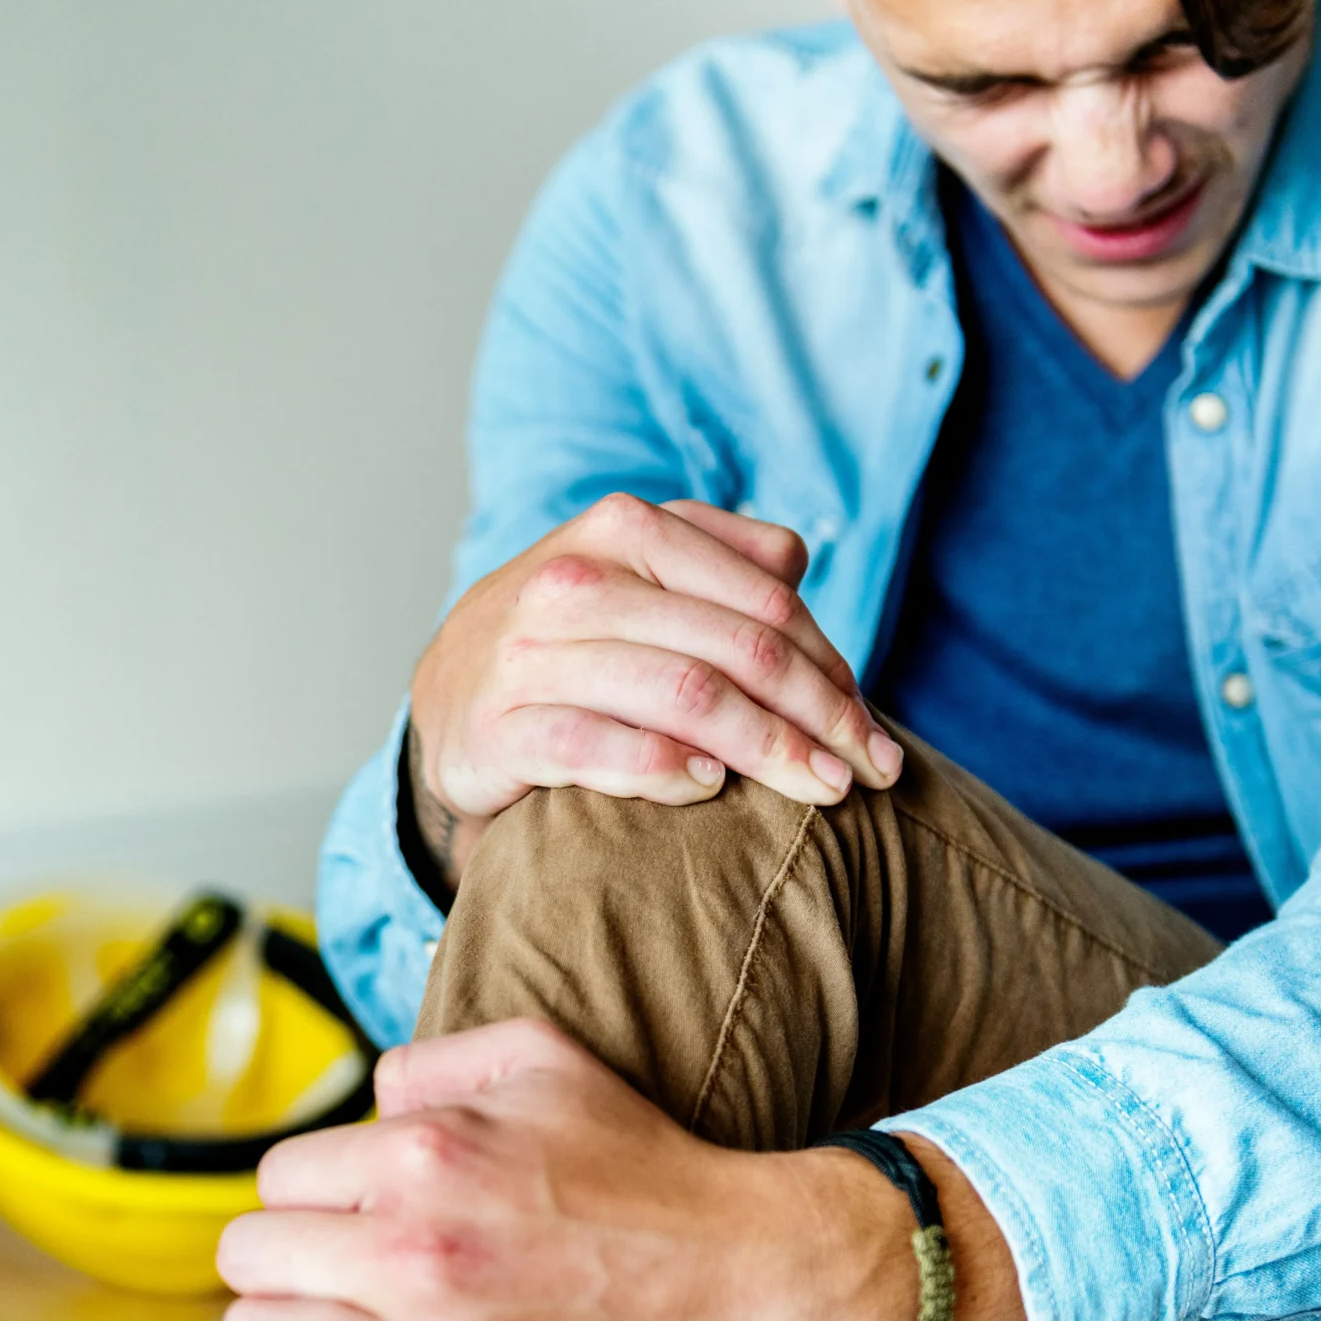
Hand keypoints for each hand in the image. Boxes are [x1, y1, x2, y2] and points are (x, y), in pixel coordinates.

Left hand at [212, 1020, 930, 1320]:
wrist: (747, 1272)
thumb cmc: (642, 1156)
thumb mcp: (539, 1056)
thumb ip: (426, 1060)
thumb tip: (360, 1109)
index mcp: (421, 1156)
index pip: (277, 1176)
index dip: (312, 1189)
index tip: (355, 1205)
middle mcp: (414, 1255)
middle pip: (248, 1260)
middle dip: (284, 1257)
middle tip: (336, 1267)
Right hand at [406, 495, 901, 885]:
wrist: (448, 694)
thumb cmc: (572, 640)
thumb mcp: (637, 576)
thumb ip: (718, 559)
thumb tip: (798, 564)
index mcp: (625, 529)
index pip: (765, 601)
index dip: (833, 670)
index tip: (872, 735)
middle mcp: (576, 581)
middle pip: (738, 649)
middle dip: (819, 718)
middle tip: (869, 774)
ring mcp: (531, 654)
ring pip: (684, 696)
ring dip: (768, 751)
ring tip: (819, 791)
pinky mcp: (497, 728)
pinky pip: (599, 748)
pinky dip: (665, 771)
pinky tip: (711, 789)